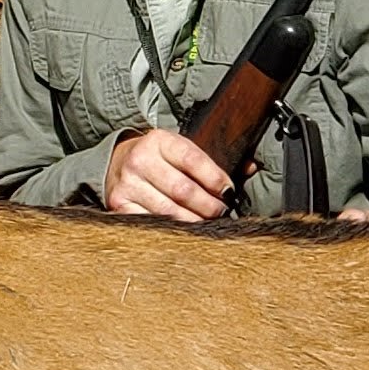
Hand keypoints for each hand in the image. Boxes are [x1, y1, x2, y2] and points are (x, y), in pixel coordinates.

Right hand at [98, 128, 234, 220]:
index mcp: (160, 140)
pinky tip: (183, 229)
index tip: (228, 191)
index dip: (216, 179)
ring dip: (194, 221)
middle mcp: (140, 159)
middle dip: (209, 205)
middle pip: (183, 190)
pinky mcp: (119, 204)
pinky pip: (151, 222)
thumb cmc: (159, 159)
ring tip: (206, 223)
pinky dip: (171, 229)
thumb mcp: (181, 150)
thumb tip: (252, 168)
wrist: (117, 163)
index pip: (194, 160)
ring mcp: (127, 183)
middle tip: (220, 212)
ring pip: (169, 211)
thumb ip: (214, 160)